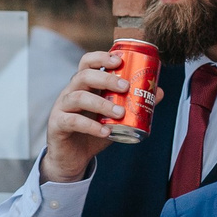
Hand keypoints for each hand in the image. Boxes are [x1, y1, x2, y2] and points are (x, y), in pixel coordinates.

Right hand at [43, 51, 160, 183]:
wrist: (73, 158)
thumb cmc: (94, 133)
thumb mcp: (115, 118)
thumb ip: (134, 104)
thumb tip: (159, 91)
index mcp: (84, 86)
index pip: (87, 62)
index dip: (101, 58)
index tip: (119, 61)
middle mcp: (70, 92)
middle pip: (84, 76)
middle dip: (106, 79)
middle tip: (126, 87)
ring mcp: (61, 108)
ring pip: (78, 97)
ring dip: (101, 103)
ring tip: (120, 113)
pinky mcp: (57, 125)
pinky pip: (73, 121)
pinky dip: (91, 126)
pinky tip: (106, 132)